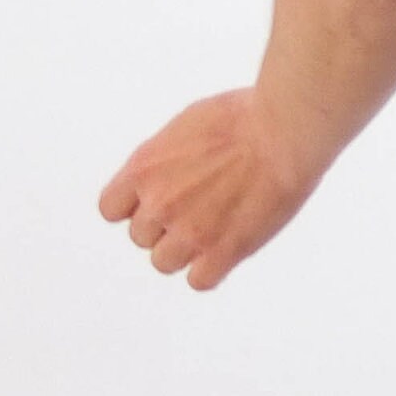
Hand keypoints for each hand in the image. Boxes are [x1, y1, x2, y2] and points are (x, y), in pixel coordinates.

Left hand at [97, 86, 321, 290]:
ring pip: (164, 263)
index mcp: (145, 168)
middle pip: (141, 237)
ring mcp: (190, 230)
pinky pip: (199, 280)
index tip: (154, 201)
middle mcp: (159, 202)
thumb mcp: (189, 123)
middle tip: (199, 207)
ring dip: (185, 250)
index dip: (135, 207)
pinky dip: (212, 269)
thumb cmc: (248, 115)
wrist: (284, 130)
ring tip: (214, 229)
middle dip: (165, 225)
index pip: (111, 209)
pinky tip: (228, 249)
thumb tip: (170, 170)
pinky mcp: (223, 250)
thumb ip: (168, 157)